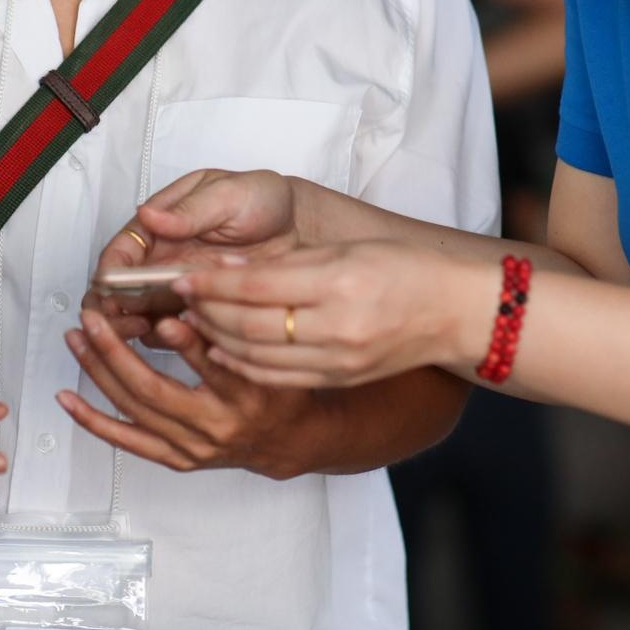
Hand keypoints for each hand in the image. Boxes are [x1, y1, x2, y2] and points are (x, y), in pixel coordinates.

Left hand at [54, 309, 315, 478]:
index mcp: (245, 394)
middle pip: (154, 389)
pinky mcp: (176, 458)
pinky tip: (69, 400)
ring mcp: (192, 446)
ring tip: (77, 340)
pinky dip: (94, 420)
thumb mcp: (270, 352)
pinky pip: (127, 440)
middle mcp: (215, 426)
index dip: (186, 341)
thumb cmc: (280, 389)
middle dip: (116, 352)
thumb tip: (199, 288)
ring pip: (134, 410)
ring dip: (99, 373)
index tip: (163, 315)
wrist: (290, 439)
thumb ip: (235, 321)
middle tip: (94, 320)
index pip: (212, 365)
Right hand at [85, 169, 302, 339]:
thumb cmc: (261, 200)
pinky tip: (185, 339)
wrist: (301, 226)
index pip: (119, 253)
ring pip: (143, 316)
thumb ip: (190, 210)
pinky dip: (174, 340)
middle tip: (127, 324)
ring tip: (156, 333)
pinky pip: (177, 331)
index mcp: (158, 225)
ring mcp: (179, 288)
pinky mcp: (201, 310)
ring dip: (140, 329)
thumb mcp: (228, 194)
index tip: (110, 291)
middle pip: (121, 292)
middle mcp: (162, 259)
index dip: (109, 275)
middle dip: (115, 312)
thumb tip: (149, 215)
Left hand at [178, 241, 497, 389]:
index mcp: (339, 282)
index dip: (213, 282)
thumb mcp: (345, 250)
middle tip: (175, 297)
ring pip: (258, 356)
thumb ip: (288, 262)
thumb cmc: (402, 268)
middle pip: (250, 326)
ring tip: (189, 321)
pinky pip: (278, 377)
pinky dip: (242, 365)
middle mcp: (337, 326)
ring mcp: (338, 360)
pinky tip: (220, 351)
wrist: (453, 311)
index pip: (258, 285)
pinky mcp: (338, 379)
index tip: (182, 274)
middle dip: (206, 312)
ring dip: (216, 339)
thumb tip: (228, 270)